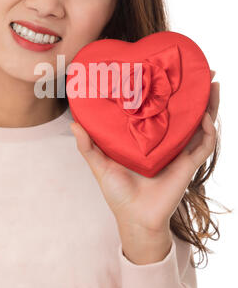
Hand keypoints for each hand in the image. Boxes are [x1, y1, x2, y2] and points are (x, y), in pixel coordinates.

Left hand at [70, 70, 218, 238]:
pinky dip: (208, 131)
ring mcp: (180, 151)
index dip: (167, 91)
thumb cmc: (118, 192)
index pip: (161, 109)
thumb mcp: (100, 164)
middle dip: (196, 91)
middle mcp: (167, 140)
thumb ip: (87, 145)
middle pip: (186, 111)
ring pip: (201, 123)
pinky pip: (204, 146)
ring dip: (209, 104)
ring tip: (213, 83)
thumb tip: (73, 123)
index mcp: (150, 137)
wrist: (133, 218)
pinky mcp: (188, 165)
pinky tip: (204, 116)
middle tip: (200, 70)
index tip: (168, 71)